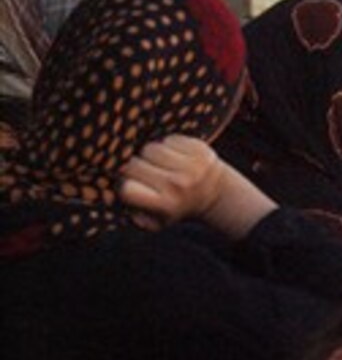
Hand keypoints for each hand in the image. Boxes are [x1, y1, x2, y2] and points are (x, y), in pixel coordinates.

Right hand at [121, 134, 275, 239]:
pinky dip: (166, 145)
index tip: (128, 185)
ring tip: (158, 165)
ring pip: (150, 148)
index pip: (127, 188)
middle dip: (133, 168)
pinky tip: (173, 156)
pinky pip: (168, 139)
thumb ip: (130, 212)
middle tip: (143, 174)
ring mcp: (191, 165)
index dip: (122, 185)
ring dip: (149, 154)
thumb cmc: (175, 207)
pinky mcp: (199, 149)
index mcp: (165, 204)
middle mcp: (179, 184)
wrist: (214, 193)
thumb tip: (109, 195)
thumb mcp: (154, 221)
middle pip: (134, 164)